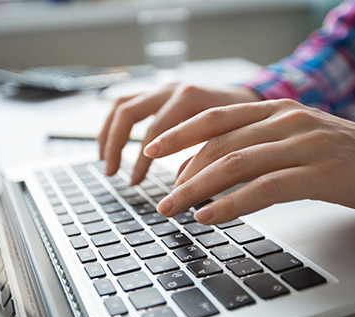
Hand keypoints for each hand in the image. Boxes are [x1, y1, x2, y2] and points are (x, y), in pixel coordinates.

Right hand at [98, 83, 260, 183]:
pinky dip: (115, 125)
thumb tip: (179, 190)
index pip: (155, 130)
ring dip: (108, 133)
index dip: (142, 159)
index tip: (136, 182)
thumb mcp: (229, 140)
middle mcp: (172, 89)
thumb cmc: (243, 123)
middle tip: (112, 173)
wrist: (250, 98)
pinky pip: (127, 103)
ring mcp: (163, 88)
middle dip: (116, 144)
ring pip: (122, 105)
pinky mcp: (159, 93)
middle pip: (129, 112)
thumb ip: (203, 159)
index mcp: (190, 98)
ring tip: (105, 160)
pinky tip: (112, 145)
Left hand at [143, 99, 354, 223]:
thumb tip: (216, 169)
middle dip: (181, 171)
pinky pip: (263, 188)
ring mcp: (303, 144)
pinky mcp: (319, 173)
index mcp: (278, 109)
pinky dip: (230, 204)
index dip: (180, 133)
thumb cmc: (347, 156)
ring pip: (234, 163)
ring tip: (173, 209)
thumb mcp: (299, 139)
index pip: (216, 116)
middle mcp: (286, 120)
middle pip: (218, 142)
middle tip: (160, 196)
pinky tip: (209, 217)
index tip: (152, 150)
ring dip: (196, 189)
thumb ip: (261, 146)